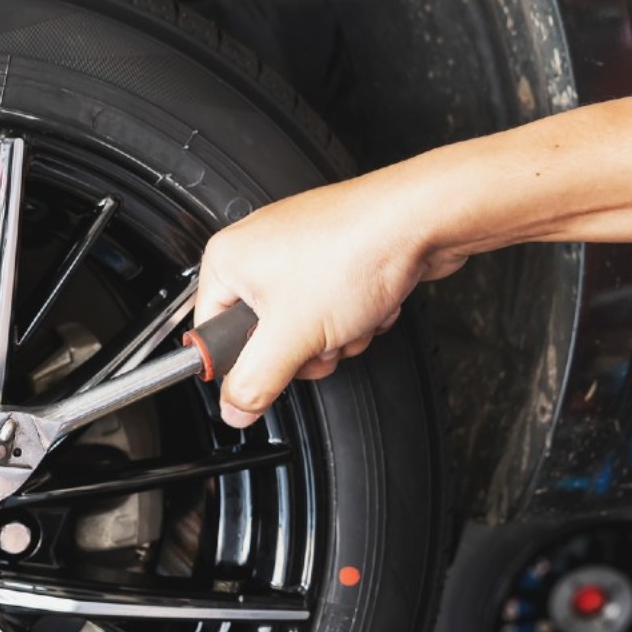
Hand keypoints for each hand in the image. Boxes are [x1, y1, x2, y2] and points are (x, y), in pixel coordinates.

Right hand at [196, 166, 468, 427]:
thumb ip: (254, 382)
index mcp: (228, 260)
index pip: (211, 334)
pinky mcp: (335, 258)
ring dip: (335, 337)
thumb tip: (234, 409)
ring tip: (350, 314)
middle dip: (303, 350)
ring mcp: (299, 253)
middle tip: (319, 338)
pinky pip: (333, 310)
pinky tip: (368, 301)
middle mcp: (258, 251)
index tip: (268, 371)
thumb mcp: (292, 336)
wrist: (419, 221)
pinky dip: (354, 316)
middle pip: (263, 337)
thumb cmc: (355, 252)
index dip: (243, 363)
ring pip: (304, 329)